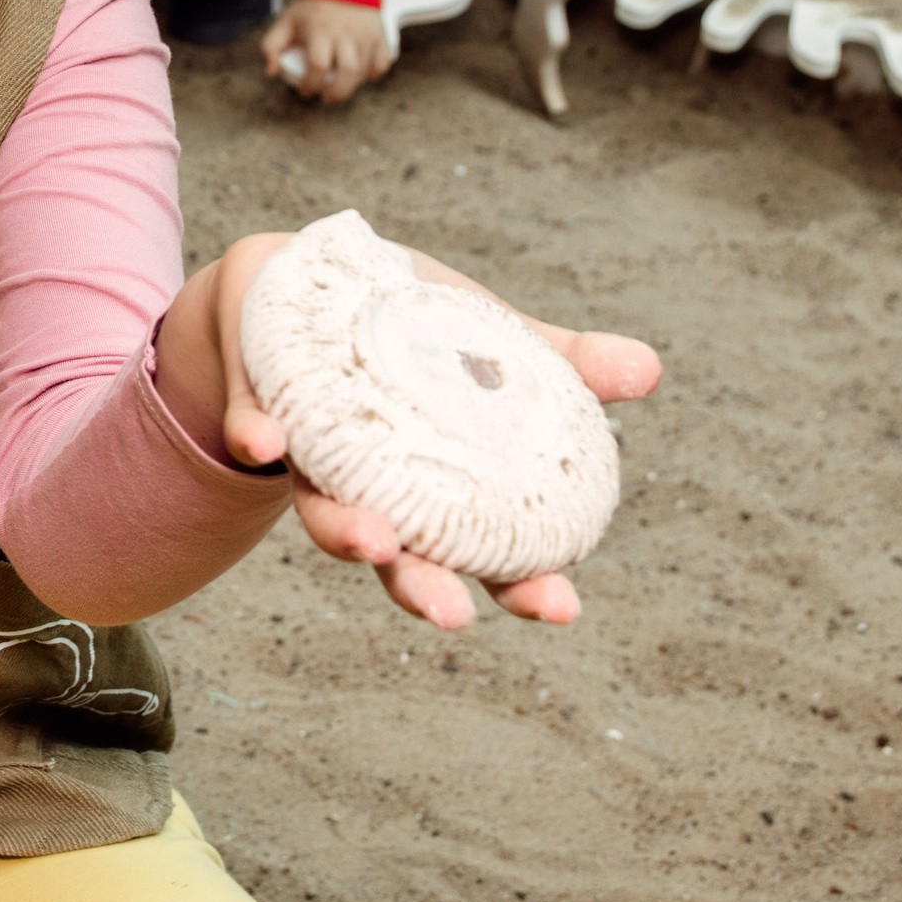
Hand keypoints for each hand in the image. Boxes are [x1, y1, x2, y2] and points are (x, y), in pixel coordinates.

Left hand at [207, 233, 660, 629]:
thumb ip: (561, 362)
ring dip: (344, 531)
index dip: (521, 586)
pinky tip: (265, 446)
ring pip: (324, 510)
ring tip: (370, 542)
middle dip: (424, 588)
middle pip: (400, 557)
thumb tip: (647, 369)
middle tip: (453, 615)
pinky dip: (259, 437)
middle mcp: (369, 487)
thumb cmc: (403, 326)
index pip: (483, 552)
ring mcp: (310, 454)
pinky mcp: (256, 404)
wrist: (288, 286)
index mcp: (433, 482)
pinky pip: (254, 426)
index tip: (561, 608)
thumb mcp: (488, 337)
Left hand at [261, 0, 391, 103]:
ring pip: (363, 71)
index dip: (310, 84)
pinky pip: (381, 63)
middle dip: (336, 92)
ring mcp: (365, 37)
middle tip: (326, 96)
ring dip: (351, 85)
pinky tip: (360, 74)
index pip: (318, 66)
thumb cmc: (312, 8)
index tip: (305, 90)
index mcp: (320, 32)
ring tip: (339, 86)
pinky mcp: (380, 37)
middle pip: (346, 73)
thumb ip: (271, 47)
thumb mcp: (285, 22)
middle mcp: (345, 35)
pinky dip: (372, 74)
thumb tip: (272, 72)